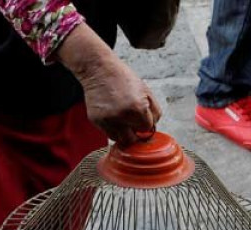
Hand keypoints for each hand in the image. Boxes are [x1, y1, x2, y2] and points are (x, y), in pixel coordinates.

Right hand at [56, 24, 161, 144]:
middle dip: (135, 132)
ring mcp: (107, 120)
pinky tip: (114, 116)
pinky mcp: (96, 120)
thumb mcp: (146, 91)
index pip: (147, 128)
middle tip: (133, 122)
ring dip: (124, 133)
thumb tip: (153, 128)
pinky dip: (113, 129)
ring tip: (123, 119)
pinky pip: (108, 133)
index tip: (142, 117)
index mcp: (137, 108)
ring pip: (120, 139)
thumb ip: (154, 111)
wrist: (98, 68)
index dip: (146, 123)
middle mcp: (122, 116)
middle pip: (133, 139)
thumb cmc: (122, 77)